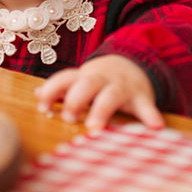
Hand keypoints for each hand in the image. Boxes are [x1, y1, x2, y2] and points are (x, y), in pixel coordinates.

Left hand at [34, 55, 165, 131]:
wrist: (134, 64)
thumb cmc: (100, 81)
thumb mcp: (81, 80)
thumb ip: (61, 88)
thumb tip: (36, 94)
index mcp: (84, 77)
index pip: (65, 79)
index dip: (52, 90)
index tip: (42, 107)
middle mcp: (102, 80)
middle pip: (87, 84)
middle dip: (76, 99)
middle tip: (68, 117)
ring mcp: (122, 87)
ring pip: (111, 95)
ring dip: (102, 110)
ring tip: (94, 127)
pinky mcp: (142, 97)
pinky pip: (146, 106)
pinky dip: (150, 116)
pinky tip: (155, 128)